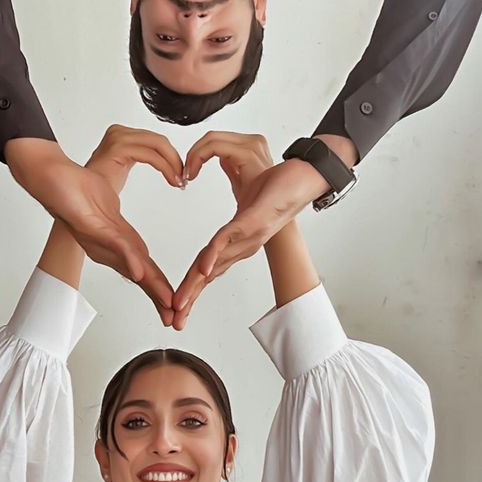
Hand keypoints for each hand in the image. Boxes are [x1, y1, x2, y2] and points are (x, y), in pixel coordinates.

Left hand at [5, 135, 182, 324]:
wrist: (49, 177)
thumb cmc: (76, 192)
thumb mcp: (109, 217)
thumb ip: (123, 237)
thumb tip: (136, 251)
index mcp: (115, 245)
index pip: (144, 269)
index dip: (160, 287)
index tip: (175, 304)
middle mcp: (107, 247)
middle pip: (140, 275)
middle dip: (159, 296)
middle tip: (174, 316)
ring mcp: (98, 239)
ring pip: (131, 265)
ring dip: (149, 284)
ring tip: (166, 300)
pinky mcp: (90, 226)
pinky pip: (114, 244)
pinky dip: (128, 259)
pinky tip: (139, 271)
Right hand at [85, 124, 184, 195]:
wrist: (86, 199)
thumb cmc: (103, 185)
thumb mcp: (127, 163)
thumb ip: (145, 155)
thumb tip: (168, 160)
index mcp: (121, 133)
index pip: (155, 139)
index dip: (172, 156)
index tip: (180, 175)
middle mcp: (118, 131)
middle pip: (159, 140)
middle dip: (175, 159)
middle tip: (184, 178)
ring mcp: (117, 137)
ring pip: (158, 145)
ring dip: (173, 164)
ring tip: (179, 181)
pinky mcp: (118, 148)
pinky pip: (150, 154)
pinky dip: (165, 167)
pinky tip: (171, 179)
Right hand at [171, 131, 324, 329]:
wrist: (307, 175)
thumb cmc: (276, 182)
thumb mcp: (242, 182)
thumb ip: (225, 178)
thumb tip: (208, 164)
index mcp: (236, 238)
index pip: (206, 265)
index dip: (190, 285)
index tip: (176, 304)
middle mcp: (242, 243)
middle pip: (207, 273)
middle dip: (190, 296)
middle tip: (174, 317)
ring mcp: (249, 235)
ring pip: (215, 262)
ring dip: (197, 283)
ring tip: (181, 301)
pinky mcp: (256, 222)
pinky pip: (229, 238)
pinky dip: (214, 253)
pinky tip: (203, 267)